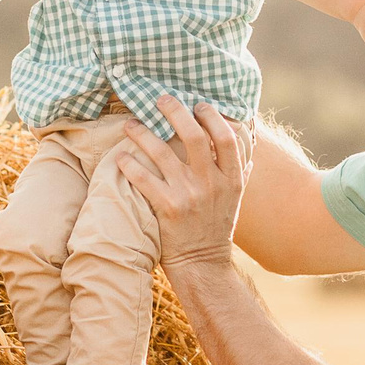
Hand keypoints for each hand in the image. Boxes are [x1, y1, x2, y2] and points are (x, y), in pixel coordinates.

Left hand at [116, 97, 248, 266]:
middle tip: (160, 100)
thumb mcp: (235, 197)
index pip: (226, 137)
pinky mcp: (168, 209)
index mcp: (232, 179)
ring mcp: (190, 196)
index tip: (198, 104)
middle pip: (194, 136)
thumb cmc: (216, 227)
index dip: (212, 116)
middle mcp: (213, 184)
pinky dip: (130, 164)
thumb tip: (244, 136)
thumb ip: (239, 167)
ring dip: (143, 134)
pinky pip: (144, 179)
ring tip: (130, 124)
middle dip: (176, 112)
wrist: (203, 263)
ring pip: (163, 153)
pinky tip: (120, 156)